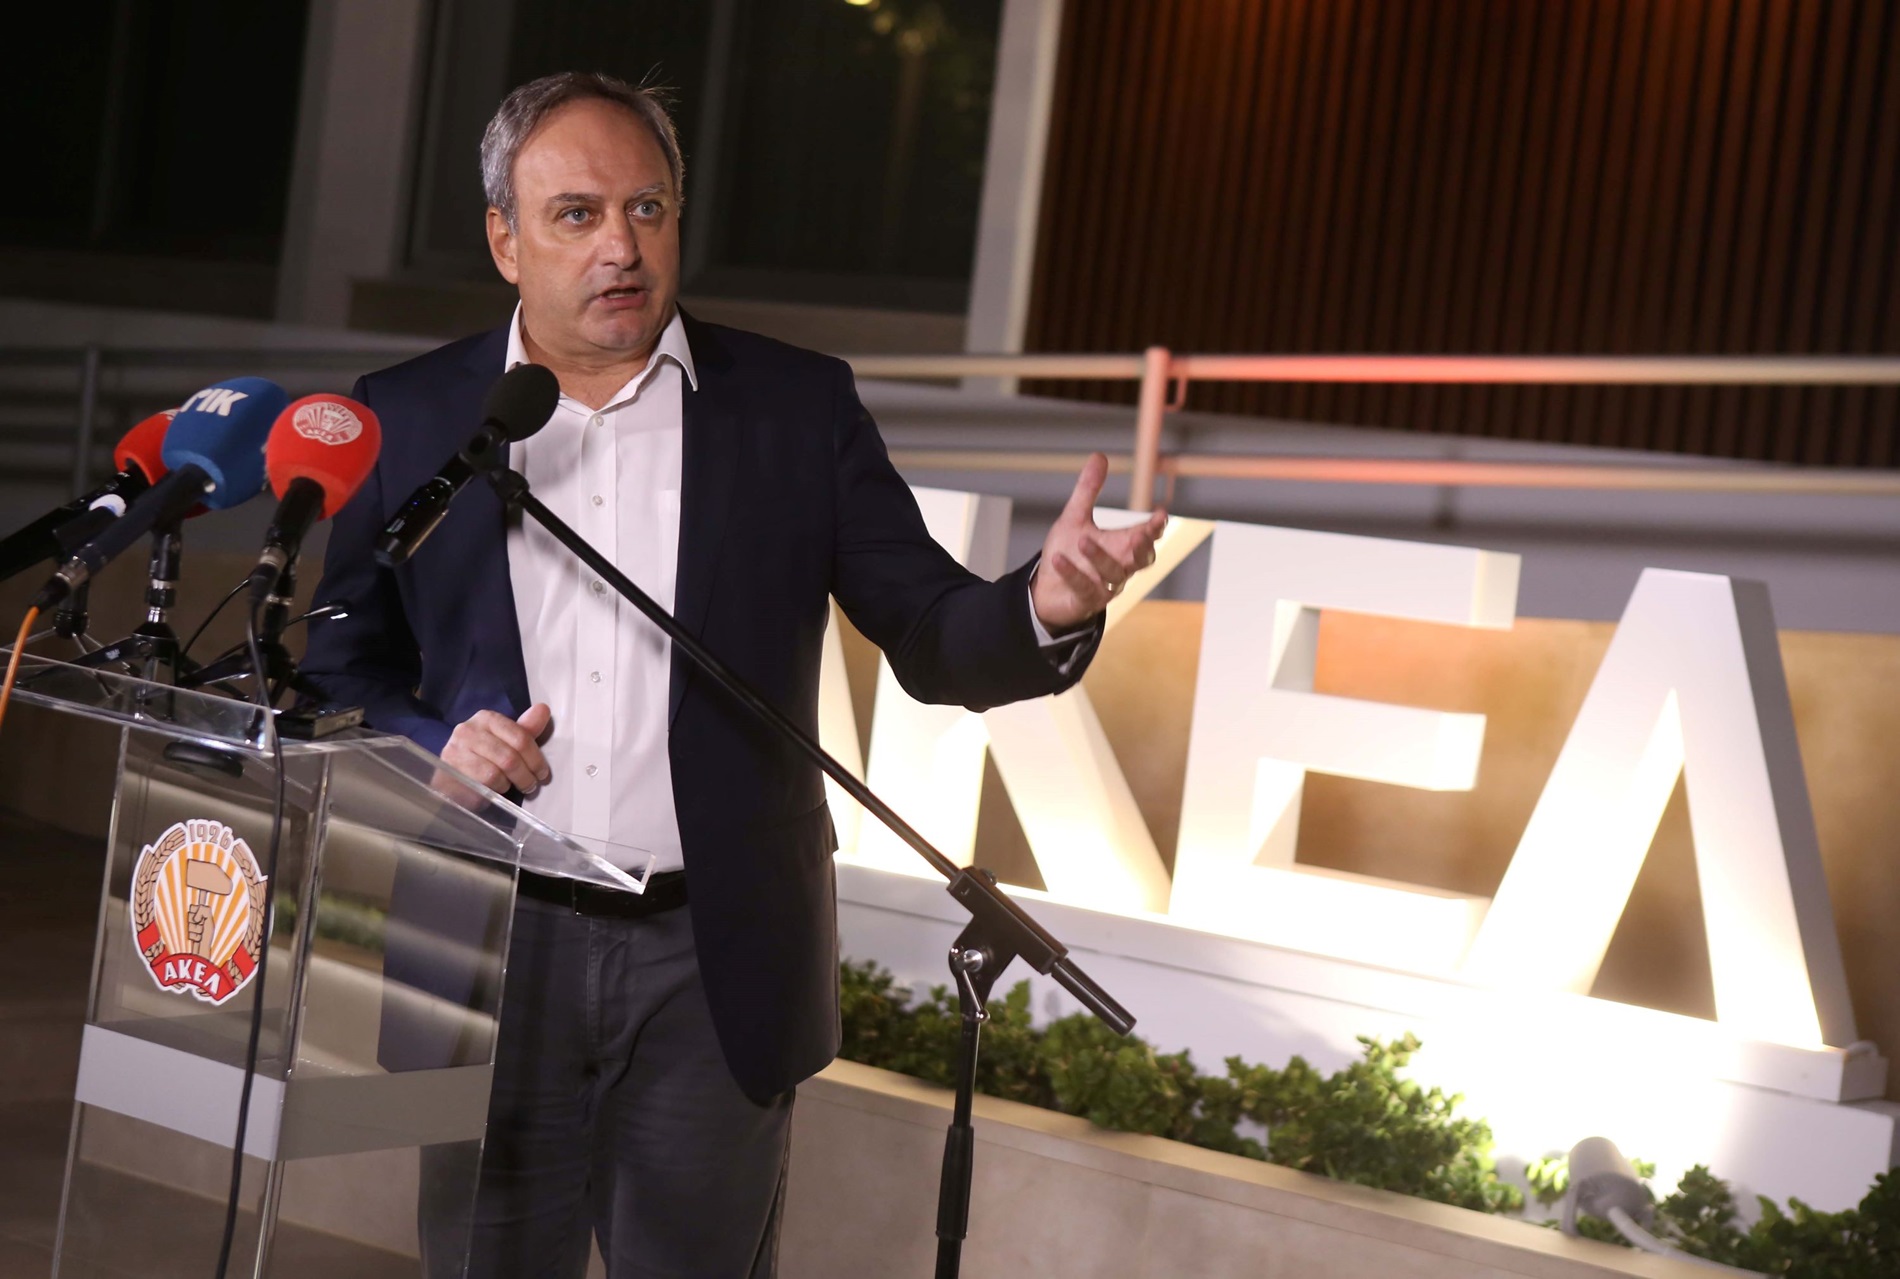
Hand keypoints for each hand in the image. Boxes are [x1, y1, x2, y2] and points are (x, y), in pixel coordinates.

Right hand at [442, 703, 552, 795]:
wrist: (450, 774)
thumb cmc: (482, 756)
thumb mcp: (506, 741)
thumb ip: (525, 729)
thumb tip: (543, 710)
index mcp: (486, 718)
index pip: (520, 737)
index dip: (536, 759)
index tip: (542, 773)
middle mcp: (468, 730)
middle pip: (509, 758)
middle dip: (525, 775)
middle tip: (531, 785)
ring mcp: (455, 751)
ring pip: (495, 773)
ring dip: (508, 784)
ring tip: (510, 786)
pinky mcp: (448, 772)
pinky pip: (479, 786)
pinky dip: (492, 791)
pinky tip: (493, 790)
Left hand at [1031, 453, 1167, 632]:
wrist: (1046, 588)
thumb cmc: (1068, 552)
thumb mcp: (1075, 518)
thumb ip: (1089, 491)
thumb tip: (1100, 456)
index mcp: (1122, 545)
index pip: (1147, 536)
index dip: (1156, 527)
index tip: (1161, 514)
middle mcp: (1119, 566)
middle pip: (1143, 560)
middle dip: (1144, 547)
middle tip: (1141, 534)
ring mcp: (1106, 587)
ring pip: (1114, 574)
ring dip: (1100, 557)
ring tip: (1083, 539)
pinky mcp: (1087, 602)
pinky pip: (1084, 589)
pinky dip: (1073, 574)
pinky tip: (1058, 560)